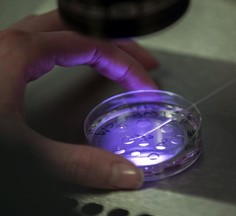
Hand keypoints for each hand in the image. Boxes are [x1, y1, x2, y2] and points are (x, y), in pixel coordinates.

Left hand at [0, 10, 157, 188]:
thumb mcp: (24, 153)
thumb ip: (78, 163)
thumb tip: (124, 172)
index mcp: (23, 53)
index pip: (95, 48)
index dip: (127, 67)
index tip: (144, 87)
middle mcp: (15, 42)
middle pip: (83, 29)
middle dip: (120, 46)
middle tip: (143, 63)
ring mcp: (7, 49)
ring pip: (65, 31)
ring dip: (98, 43)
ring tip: (119, 59)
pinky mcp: (2, 62)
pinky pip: (49, 44)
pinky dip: (75, 50)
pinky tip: (79, 63)